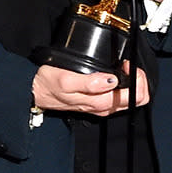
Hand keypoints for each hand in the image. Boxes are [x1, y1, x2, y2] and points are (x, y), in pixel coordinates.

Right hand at [32, 61, 148, 117]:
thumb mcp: (66, 79)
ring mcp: (100, 106)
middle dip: (137, 79)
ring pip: (129, 98)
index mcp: (100, 103)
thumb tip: (111, 80)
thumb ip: (89, 82)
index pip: (135, 96)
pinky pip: (118, 97)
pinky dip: (121, 83)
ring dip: (129, 80)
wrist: (34, 92)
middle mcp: (103, 107)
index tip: (127, 65)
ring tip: (120, 66)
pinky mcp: (96, 102)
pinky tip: (112, 73)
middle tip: (126, 64)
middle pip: (136, 98)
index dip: (137, 78)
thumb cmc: (48, 84)